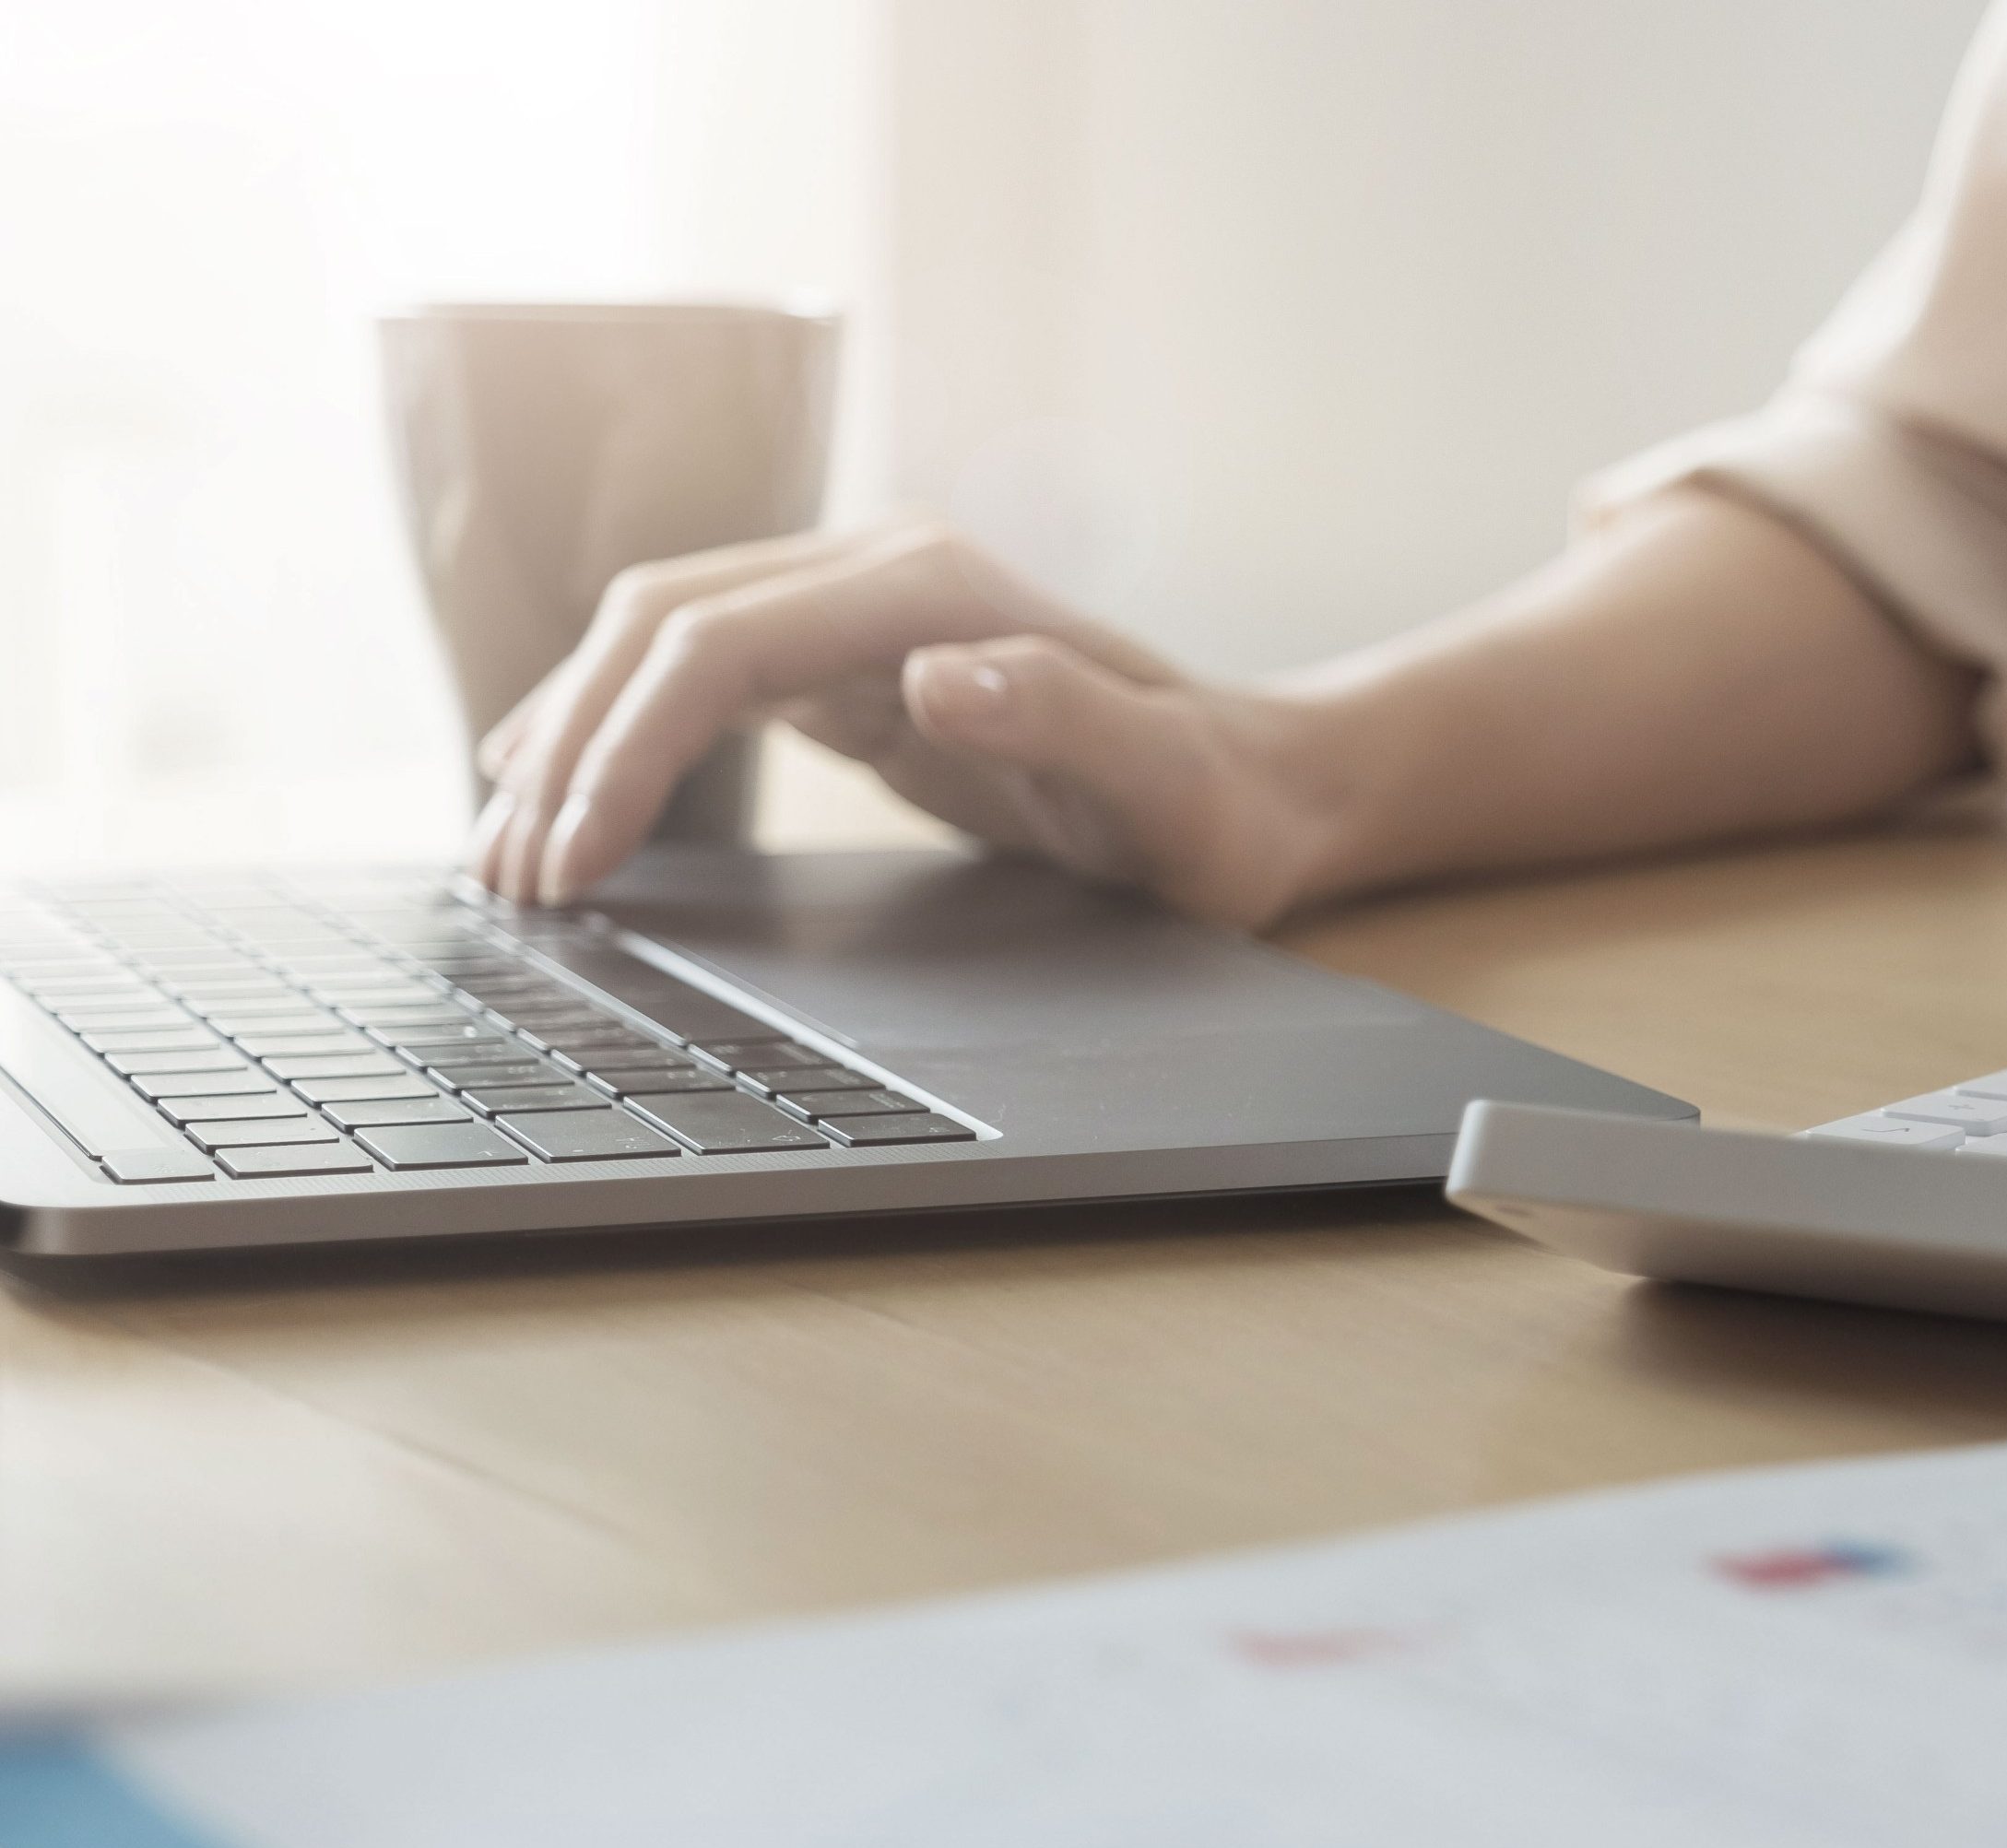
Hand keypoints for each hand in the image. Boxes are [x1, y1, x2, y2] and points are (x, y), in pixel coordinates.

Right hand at [467, 522, 1329, 922]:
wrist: (1266, 790)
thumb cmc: (1218, 806)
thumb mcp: (1167, 784)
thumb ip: (1066, 715)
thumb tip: (939, 674)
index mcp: (931, 591)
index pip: (717, 644)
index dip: (624, 746)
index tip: (571, 856)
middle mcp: (880, 576)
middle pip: (660, 628)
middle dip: (569, 746)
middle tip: (509, 880)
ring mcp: (862, 615)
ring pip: (662, 646)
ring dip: (574, 740)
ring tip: (507, 855)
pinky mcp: (856, 667)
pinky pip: (702, 681)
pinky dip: (619, 734)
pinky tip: (561, 789)